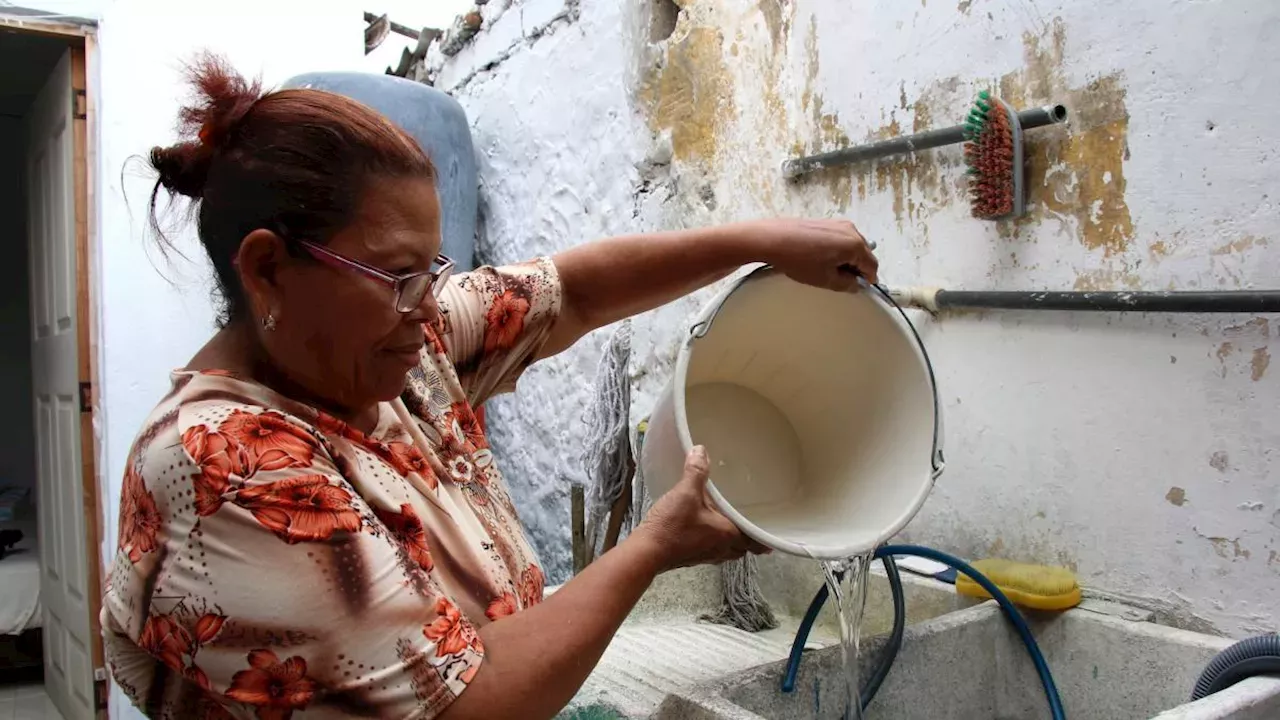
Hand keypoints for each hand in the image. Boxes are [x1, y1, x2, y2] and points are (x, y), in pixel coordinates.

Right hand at [634, 446, 770, 572]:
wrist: (646, 551)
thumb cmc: (671, 526)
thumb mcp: (685, 493)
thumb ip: (696, 471)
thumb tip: (701, 450)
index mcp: (727, 534)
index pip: (755, 541)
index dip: (764, 539)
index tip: (773, 536)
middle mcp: (720, 548)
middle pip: (742, 549)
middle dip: (748, 540)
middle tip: (752, 527)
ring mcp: (705, 556)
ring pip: (727, 552)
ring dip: (732, 543)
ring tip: (731, 528)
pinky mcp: (690, 558)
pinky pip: (711, 552)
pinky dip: (714, 544)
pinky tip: (705, 532)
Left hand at [743, 217, 879, 288]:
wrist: (773, 238)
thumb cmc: (800, 260)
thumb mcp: (826, 279)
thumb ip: (847, 284)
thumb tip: (857, 284)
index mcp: (855, 245)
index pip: (872, 265)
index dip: (868, 279)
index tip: (858, 287)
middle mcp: (851, 230)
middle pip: (864, 253)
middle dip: (857, 268)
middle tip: (842, 280)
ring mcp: (838, 223)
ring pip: (852, 245)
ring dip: (847, 258)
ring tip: (828, 269)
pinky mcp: (826, 221)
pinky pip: (840, 238)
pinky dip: (838, 249)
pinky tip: (821, 257)